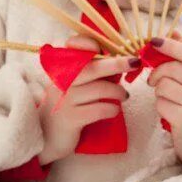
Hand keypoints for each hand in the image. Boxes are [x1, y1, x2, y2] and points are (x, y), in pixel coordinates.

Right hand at [37, 37, 135, 165]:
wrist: (47, 139)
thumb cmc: (67, 108)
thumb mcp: (74, 87)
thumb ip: (92, 73)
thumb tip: (121, 61)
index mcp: (61, 70)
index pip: (72, 48)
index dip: (88, 42)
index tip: (104, 47)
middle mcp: (60, 82)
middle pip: (92, 67)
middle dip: (117, 63)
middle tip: (135, 63)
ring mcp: (64, 101)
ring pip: (99, 89)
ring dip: (118, 92)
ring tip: (124, 96)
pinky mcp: (70, 119)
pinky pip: (99, 109)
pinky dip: (112, 109)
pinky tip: (114, 110)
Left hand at [147, 34, 181, 171]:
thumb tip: (174, 30)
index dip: (171, 45)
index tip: (153, 42)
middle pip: (173, 69)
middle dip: (157, 73)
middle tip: (153, 80)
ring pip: (164, 86)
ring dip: (159, 91)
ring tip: (166, 97)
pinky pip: (161, 103)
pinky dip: (160, 106)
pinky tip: (169, 110)